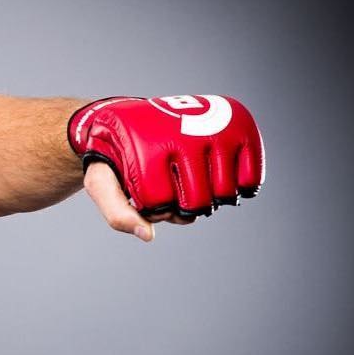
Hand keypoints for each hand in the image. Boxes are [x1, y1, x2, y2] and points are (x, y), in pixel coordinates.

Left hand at [68, 94, 264, 241]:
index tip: (143, 191)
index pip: (162, 205)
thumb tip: (149, 235)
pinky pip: (252, 177)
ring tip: (193, 180)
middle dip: (182, 207)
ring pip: (224, 194)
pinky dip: (241, 187)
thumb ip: (118, 213)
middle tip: (171, 188)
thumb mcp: (101, 183)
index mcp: (148, 148)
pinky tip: (223, 179)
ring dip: (209, 198)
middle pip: (197, 203)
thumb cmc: (118, 158)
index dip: (153, 208)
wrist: (130, 119)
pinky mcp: (239, 126)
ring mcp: (215, 128)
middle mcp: (184, 134)